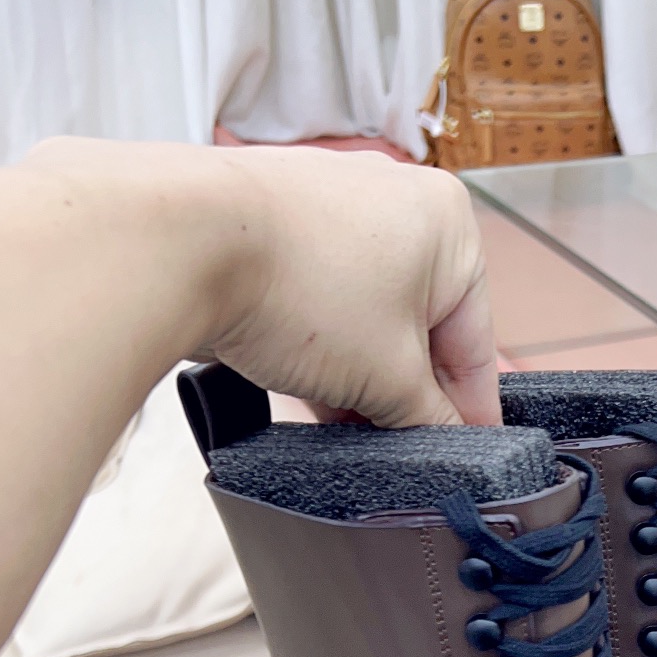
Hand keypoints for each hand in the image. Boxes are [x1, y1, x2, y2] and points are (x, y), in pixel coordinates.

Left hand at [26, 137, 499, 429]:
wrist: (182, 242)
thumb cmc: (301, 290)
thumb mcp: (387, 377)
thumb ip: (430, 416)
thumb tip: (446, 440)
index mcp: (449, 224)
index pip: (475, 340)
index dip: (469, 410)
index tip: (464, 456)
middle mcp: (396, 199)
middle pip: (418, 326)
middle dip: (400, 392)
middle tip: (391, 450)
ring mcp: (332, 203)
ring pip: (364, 314)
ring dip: (356, 375)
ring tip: (339, 425)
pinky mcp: (276, 218)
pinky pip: (317, 294)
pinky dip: (317, 343)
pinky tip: (301, 387)